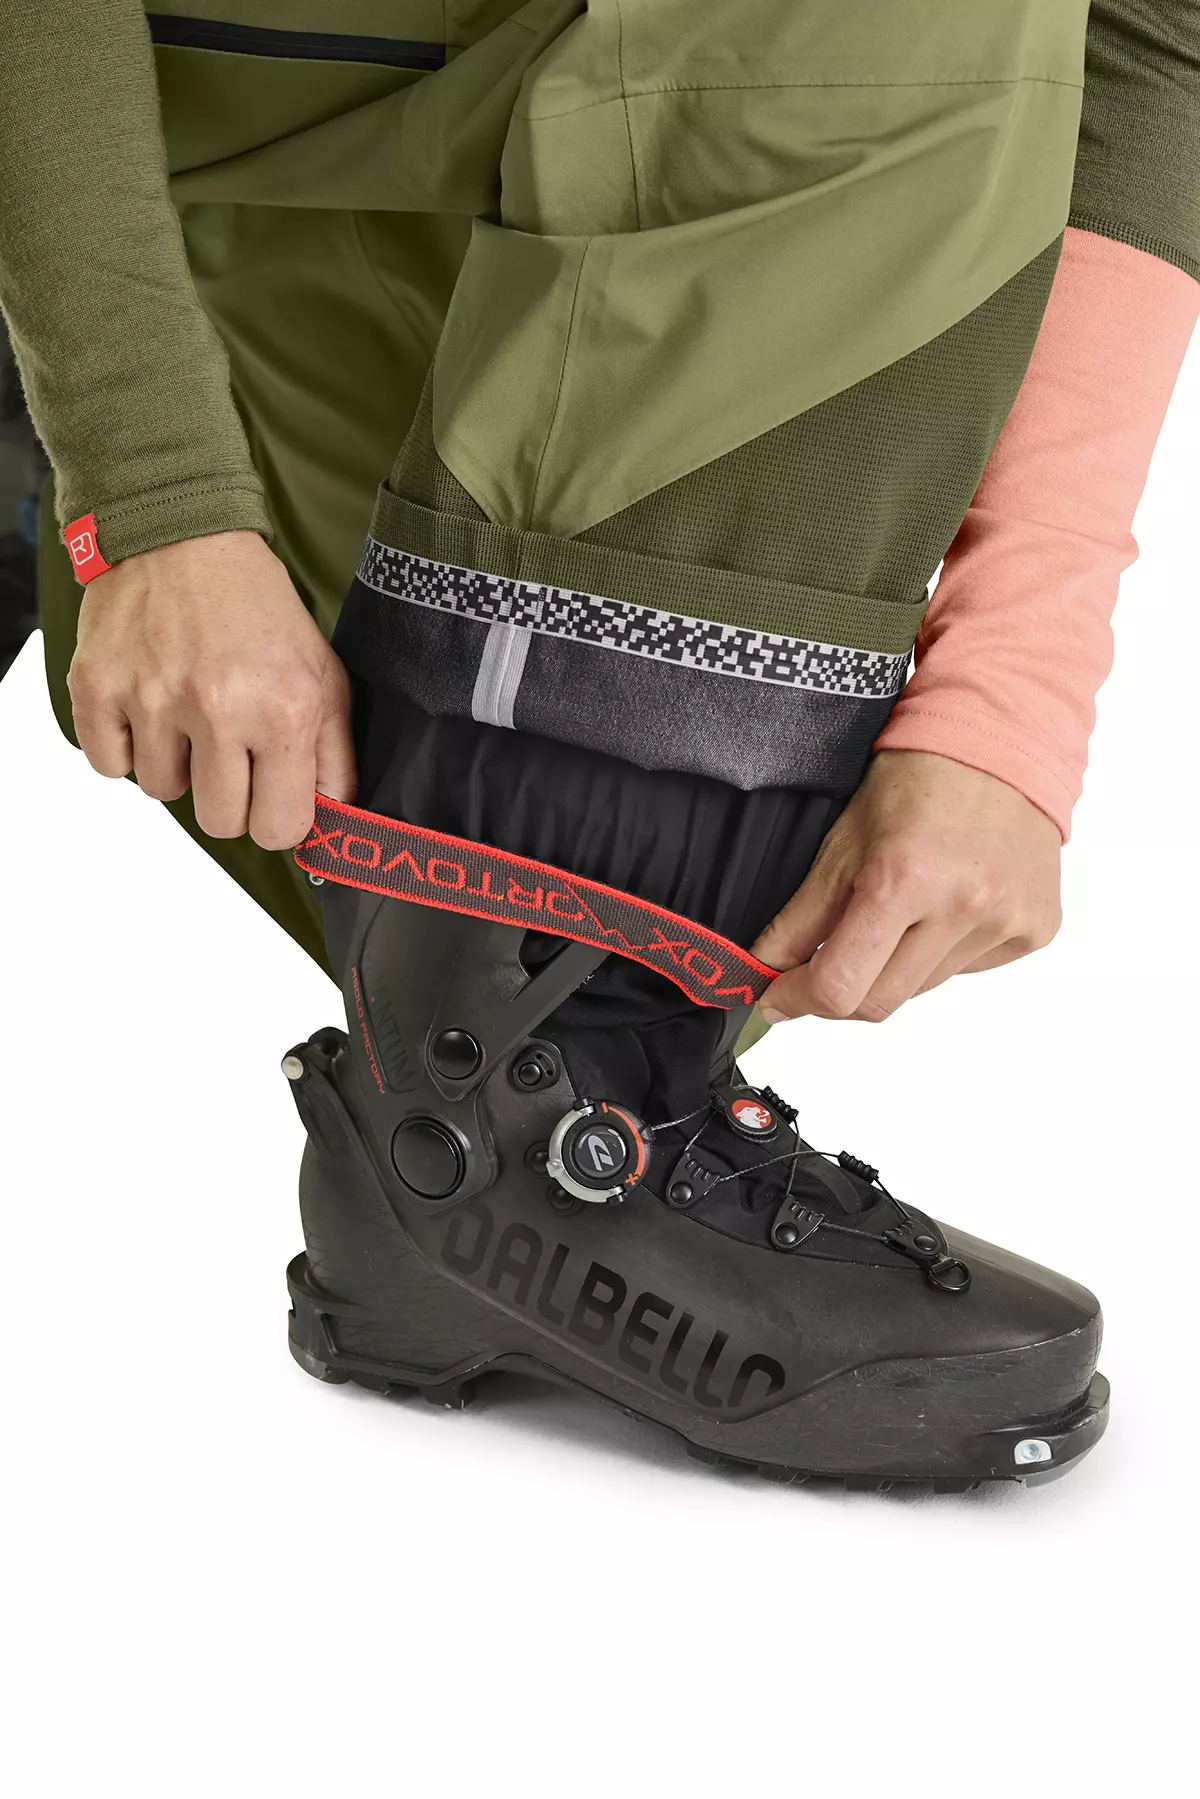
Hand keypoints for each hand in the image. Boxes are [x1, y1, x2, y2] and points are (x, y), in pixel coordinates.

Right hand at [67, 531, 354, 849]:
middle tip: (228, 751)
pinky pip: (110, 766)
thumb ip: (333, 754)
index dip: (275, 816)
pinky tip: (147, 707)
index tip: (270, 793)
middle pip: (219, 823)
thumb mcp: (323, 673)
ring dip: (176, 764)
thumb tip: (332, 817)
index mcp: (283, 711)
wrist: (183, 535)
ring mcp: (152, 699)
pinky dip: (126, 747)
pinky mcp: (98, 688)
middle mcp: (218, 709)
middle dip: (227, 797)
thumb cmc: (257, 607)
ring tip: (186, 711)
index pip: (279, 827)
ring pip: (162, 792)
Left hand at [752, 750, 1061, 1024]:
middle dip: (840, 994)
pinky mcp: (1036, 929)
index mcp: (905, 880)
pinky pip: (969, 969)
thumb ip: (800, 918)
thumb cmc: (917, 779)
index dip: (798, 999)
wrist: (999, 744)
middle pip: (881, 1002)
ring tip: (898, 913)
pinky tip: (945, 905)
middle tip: (823, 967)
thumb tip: (764, 972)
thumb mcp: (842, 841)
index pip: (841, 985)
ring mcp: (1007, 922)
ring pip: (924, 988)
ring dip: (893, 969)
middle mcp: (964, 907)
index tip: (778, 998)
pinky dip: (943, 953)